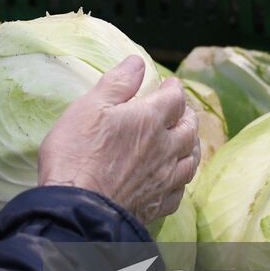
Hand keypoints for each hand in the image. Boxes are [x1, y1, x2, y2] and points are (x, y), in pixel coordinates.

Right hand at [38, 57, 199, 225]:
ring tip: (187, 142)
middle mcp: (165, 149)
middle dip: (187, 115)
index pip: (174, 98)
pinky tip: (174, 181)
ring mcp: (164, 180)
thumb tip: (138, 62)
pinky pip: (179, 192)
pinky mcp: (156, 206)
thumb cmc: (77, 153)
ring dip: (192, 147)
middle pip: (190, 128)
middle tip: (181, 111)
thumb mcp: (89, 107)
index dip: (174, 88)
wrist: (78, 208)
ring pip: (191, 161)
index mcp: (150, 120)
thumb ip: (117, 83)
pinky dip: (180, 181)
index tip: (170, 84)